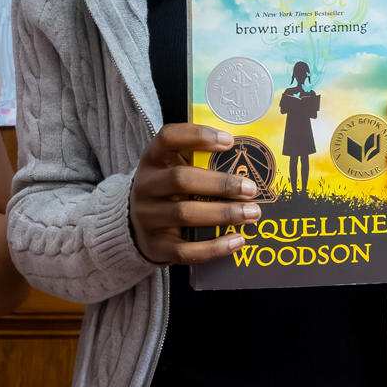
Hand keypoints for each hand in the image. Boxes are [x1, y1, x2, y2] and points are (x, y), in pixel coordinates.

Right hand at [129, 124, 261, 264]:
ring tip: (252, 213)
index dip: (197, 136)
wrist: (134, 225)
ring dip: (223, 213)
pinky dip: (214, 247)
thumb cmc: (167, 190)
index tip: (229, 141)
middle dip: (220, 183)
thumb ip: (199, 161)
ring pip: (185, 214)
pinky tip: (237, 240)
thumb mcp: (173, 168)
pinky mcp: (156, 246)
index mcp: (152, 159)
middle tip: (250, 188)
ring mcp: (148, 217)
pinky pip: (185, 250)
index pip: (168, 138)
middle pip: (181, 179)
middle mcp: (146, 186)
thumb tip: (246, 162)